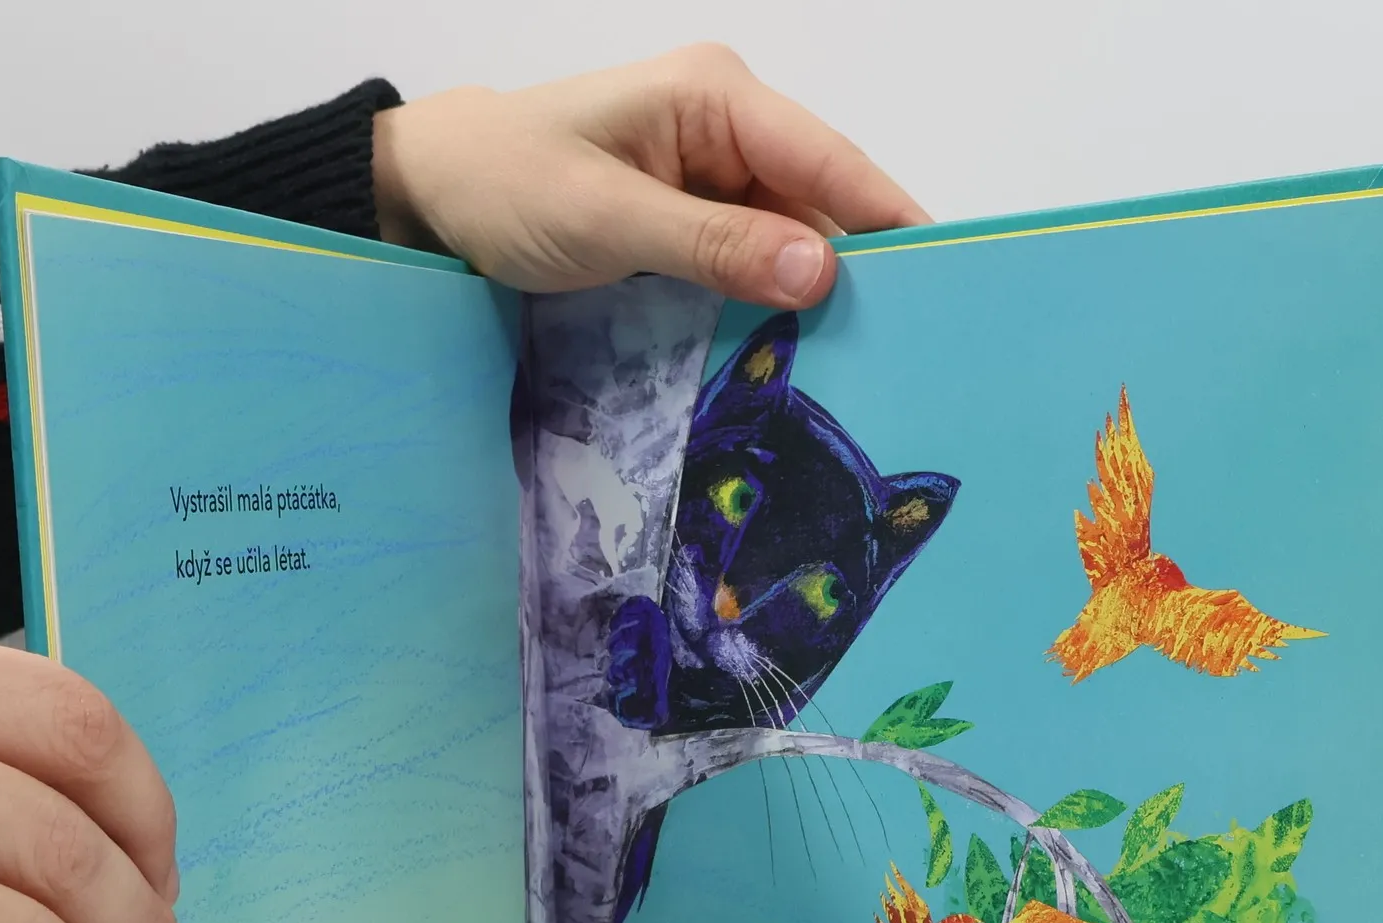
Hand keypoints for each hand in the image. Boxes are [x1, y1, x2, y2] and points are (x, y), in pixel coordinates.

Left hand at [373, 44, 929, 310]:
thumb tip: (821, 269)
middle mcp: (729, 126)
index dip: (889, 219)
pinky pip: (753, 261)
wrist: (435, 193)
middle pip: (820, 202)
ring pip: (790, 239)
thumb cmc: (508, 185)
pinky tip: (800, 353)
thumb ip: (714, 246)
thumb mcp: (608, 218)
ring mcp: (713, 173)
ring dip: (815, 298)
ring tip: (867, 365)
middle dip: (858, 269)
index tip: (947, 277)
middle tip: (910, 348)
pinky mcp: (694, 218)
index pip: (827, 159)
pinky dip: (772, 304)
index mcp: (715, 96)